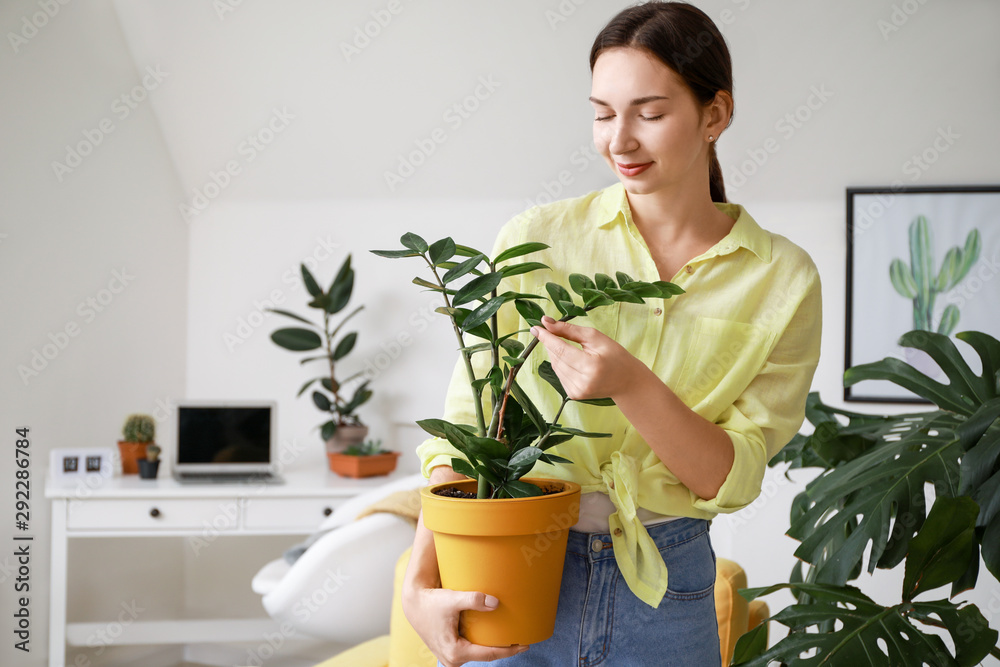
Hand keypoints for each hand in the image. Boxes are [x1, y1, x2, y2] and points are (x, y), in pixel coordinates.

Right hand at [402, 585, 528, 665]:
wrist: (414, 604)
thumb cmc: (431, 602)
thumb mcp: (452, 599)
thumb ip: (473, 599)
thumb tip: (495, 602)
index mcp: (455, 652)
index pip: (489, 654)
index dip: (509, 650)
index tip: (525, 644)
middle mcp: (452, 659)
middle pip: (485, 656)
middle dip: (504, 649)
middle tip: (522, 640)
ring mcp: (450, 657)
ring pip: (478, 654)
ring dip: (493, 647)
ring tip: (510, 637)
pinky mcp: (450, 651)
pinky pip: (471, 650)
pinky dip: (482, 644)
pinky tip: (492, 636)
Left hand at [530, 315, 638, 400]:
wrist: (627, 381)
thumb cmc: (614, 356)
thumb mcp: (595, 338)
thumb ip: (569, 330)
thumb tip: (546, 322)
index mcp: (591, 366)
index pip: (561, 350)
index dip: (546, 337)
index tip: (535, 327)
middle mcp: (582, 382)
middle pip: (556, 358)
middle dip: (550, 343)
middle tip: (549, 330)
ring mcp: (577, 391)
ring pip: (555, 366)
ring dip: (555, 353)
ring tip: (565, 345)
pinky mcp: (574, 395)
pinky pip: (559, 374)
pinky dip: (560, 364)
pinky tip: (571, 359)